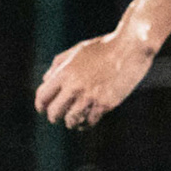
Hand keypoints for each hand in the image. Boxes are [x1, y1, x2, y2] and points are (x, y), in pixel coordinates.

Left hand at [35, 27, 157, 128]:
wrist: (130, 48)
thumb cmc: (104, 47)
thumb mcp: (77, 51)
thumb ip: (59, 64)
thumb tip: (45, 80)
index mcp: (64, 72)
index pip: (43, 96)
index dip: (40, 105)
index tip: (43, 109)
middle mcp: (74, 86)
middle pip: (54, 112)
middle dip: (54, 116)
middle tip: (57, 117)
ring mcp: (90, 97)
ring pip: (71, 121)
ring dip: (71, 122)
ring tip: (73, 121)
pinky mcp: (105, 104)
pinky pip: (89, 122)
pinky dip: (86, 123)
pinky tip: (87, 120)